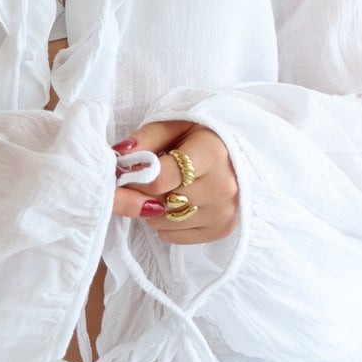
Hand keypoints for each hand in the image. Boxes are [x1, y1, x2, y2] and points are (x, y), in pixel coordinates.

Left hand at [111, 119, 238, 243]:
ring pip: (164, 222)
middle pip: (160, 202)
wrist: (241, 152)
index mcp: (212, 153)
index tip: (132, 170)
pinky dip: (167, 223)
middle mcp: (222, 186)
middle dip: (146, 191)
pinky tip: (178, 203)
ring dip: (155, 209)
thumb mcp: (176, 124)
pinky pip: (174, 236)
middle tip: (150, 178)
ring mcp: (224, 211)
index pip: (159, 179)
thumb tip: (120, 155)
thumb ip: (147, 138)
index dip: (138, 176)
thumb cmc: (204, 135)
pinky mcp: (222, 229)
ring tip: (167, 189)